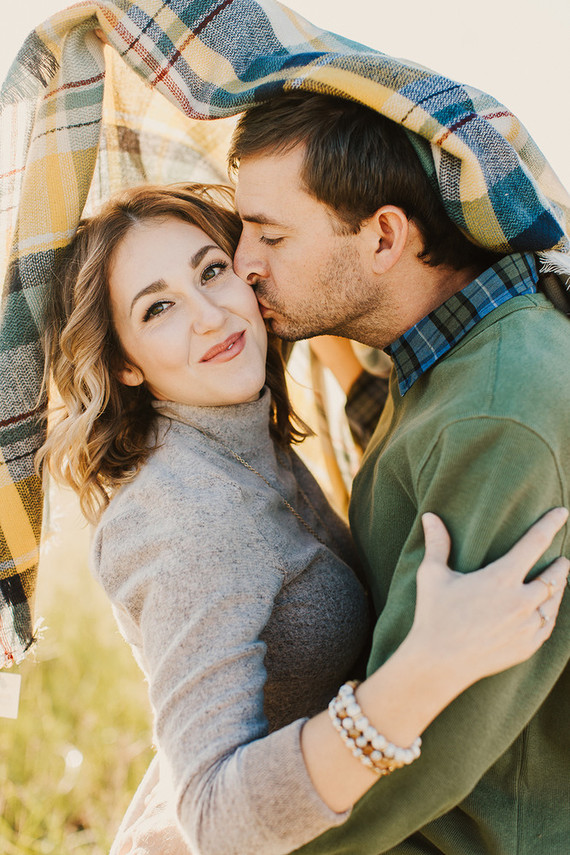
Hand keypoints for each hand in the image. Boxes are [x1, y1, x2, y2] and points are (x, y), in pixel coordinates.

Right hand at [410, 508, 568, 692]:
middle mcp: (521, 601)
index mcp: (501, 578)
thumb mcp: (432, 575)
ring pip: (554, 602)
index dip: (550, 525)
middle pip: (553, 576)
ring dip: (559, 587)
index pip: (534, 543)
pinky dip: (551, 613)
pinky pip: (548, 625)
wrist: (439, 663)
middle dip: (560, 564)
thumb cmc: (434, 615)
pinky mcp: (527, 647)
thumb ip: (437, 543)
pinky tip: (548, 610)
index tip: (562, 512)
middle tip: (563, 558)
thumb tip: (430, 516)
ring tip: (560, 580)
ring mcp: (527, 627)